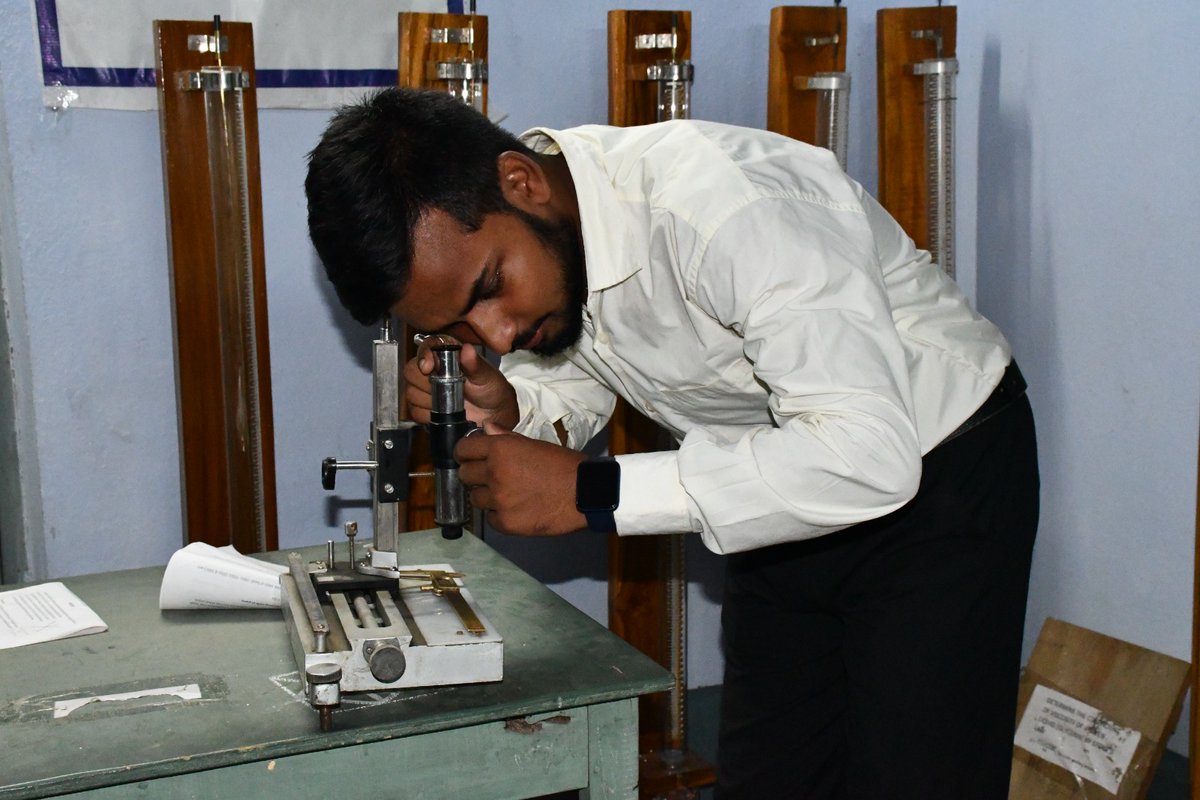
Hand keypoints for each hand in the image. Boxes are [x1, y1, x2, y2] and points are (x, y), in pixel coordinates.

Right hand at [403, 343, 518, 429]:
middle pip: (411, 371)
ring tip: (449, 403)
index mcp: (448, 354)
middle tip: (446, 390)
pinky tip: (443, 413)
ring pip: (411, 392)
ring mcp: (426, 388)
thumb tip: (467, 350)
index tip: (427, 368)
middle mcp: (434, 369)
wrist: (493, 416)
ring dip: (428, 401)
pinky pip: (414, 411)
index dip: (423, 356)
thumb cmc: (492, 391)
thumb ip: (476, 364)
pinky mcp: (423, 407)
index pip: (426, 347)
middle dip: (427, 384)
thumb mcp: (487, 376)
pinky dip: (427, 414)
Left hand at [455, 423, 587, 535]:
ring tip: (505, 494)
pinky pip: (490, 518)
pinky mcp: (505, 523)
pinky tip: (515, 509)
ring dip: (486, 496)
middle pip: (464, 475)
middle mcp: (494, 473)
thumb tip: (485, 428)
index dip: (465, 453)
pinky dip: (499, 514)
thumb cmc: (562, 465)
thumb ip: (506, 438)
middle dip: (474, 475)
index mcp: (500, 449)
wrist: (585, 493)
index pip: (463, 450)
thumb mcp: (534, 444)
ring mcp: (498, 500)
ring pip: (475, 498)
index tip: (470, 457)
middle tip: (489, 477)